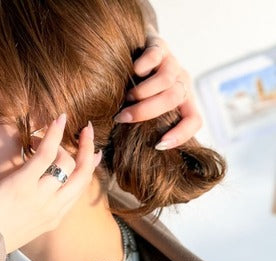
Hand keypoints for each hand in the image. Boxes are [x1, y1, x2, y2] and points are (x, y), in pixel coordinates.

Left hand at [0, 115, 101, 253]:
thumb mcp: (25, 226)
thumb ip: (37, 209)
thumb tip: (38, 189)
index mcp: (55, 218)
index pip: (80, 189)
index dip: (89, 167)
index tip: (94, 153)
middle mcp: (54, 208)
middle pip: (82, 174)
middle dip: (88, 149)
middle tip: (87, 131)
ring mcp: (41, 196)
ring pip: (66, 163)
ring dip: (61, 143)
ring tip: (46, 135)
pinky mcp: (24, 183)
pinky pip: (46, 154)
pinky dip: (54, 135)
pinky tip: (58, 120)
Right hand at [114, 27, 201, 150]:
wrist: (133, 54)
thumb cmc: (136, 92)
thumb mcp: (145, 111)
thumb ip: (143, 128)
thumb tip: (126, 158)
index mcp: (184, 102)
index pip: (194, 120)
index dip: (181, 135)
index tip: (158, 146)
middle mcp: (182, 82)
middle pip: (173, 99)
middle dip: (145, 112)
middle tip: (122, 118)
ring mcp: (172, 63)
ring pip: (164, 81)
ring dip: (141, 93)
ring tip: (126, 97)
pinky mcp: (160, 46)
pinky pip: (155, 57)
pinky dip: (142, 67)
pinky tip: (132, 72)